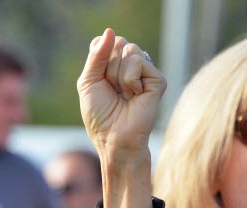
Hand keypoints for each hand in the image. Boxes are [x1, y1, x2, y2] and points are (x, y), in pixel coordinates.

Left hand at [78, 29, 165, 154]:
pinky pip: (138, 62)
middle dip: (107, 69)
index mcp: (112, 64)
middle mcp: (130, 65)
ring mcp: (145, 71)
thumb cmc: (99, 115)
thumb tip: (110, 31)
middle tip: (111, 90)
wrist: (114, 138)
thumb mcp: (88, 83)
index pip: (103, 42)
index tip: (98, 80)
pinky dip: (129, 81)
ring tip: (123, 95)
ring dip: (118, 76)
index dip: (97, 59)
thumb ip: (96, 56)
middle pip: (117, 44)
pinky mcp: (157, 79)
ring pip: (129, 51)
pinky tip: (134, 96)